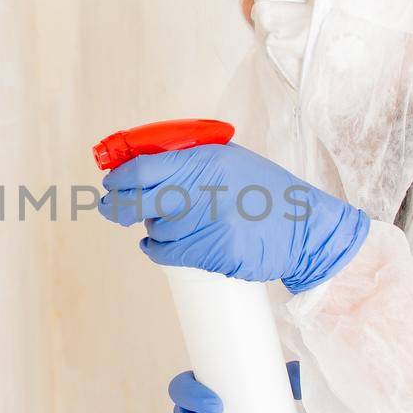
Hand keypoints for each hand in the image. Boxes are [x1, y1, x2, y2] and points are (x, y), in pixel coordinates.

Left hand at [97, 143, 368, 292]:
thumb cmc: (264, 191)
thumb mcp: (230, 159)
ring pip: (153, 229)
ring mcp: (208, 225)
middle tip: (109, 206)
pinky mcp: (212, 253)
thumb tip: (139, 166)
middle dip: (115, 206)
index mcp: (206, 161)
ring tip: (171, 224)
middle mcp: (204, 191)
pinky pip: (166, 254)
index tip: (111, 182)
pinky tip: (163, 244)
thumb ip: (189, 160)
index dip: (118, 177)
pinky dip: (157, 250)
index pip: (143, 168)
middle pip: (137, 202)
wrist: (304, 228)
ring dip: (152, 228)